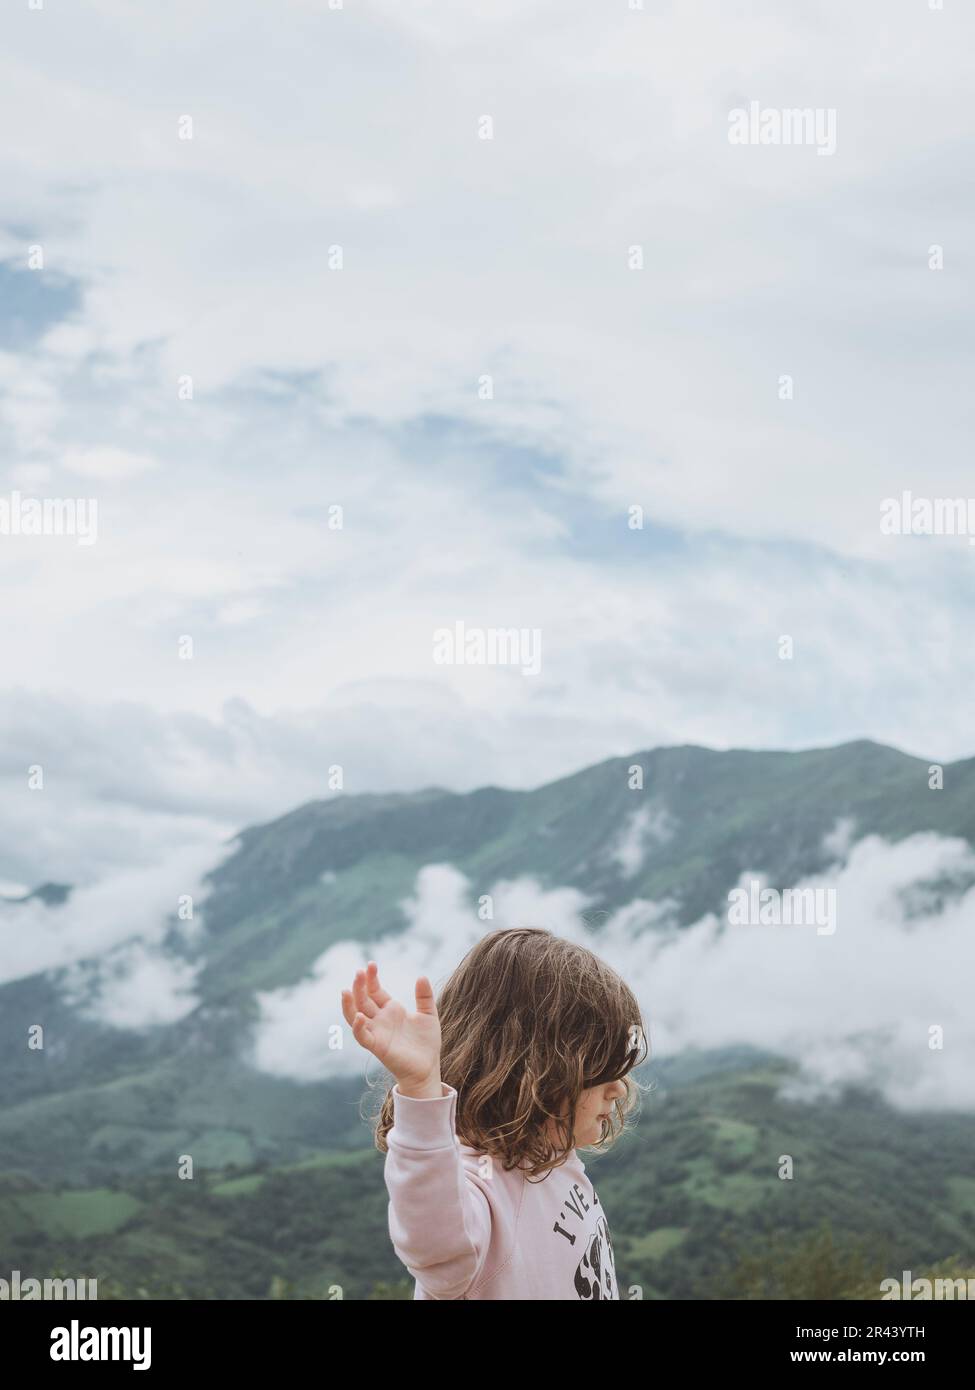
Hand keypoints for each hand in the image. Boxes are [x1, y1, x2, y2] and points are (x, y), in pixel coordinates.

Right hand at [341, 961, 441, 1093]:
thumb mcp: (428, 1014)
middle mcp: (380, 1019)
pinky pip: (362, 1037)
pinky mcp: (377, 1046)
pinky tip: (359, 1016)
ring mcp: (377, 1032)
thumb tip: (421, 976)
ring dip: (350, 1004)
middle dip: (359, 986)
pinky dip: (358, 1027)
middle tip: (359, 972)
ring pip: (355, 1016)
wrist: (428, 1067)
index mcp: (391, 1009)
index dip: (371, 978)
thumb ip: (424, 996)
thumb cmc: (427, 1042)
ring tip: (347, 989)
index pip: (375, 990)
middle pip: (363, 1000)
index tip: (371, 964)